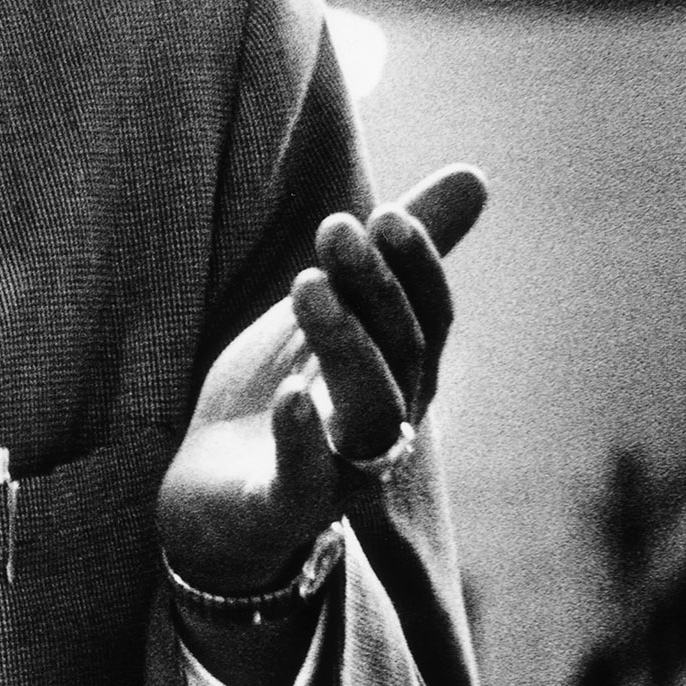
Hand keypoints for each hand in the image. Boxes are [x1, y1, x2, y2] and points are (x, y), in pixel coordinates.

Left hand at [158, 165, 487, 600]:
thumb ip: (392, 256)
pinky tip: (291, 395)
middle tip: (334, 228)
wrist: (209, 500)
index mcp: (401, 377)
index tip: (386, 213)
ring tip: (306, 284)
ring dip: (345, 344)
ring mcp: (341, 472)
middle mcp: (386, 424)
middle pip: (402, 354)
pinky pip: (306, 480)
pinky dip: (303, 438)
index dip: (418, 268)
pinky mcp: (285, 508)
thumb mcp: (333, 314)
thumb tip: (477, 176)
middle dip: (374, 288)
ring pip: (370, 412)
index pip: (429, 319)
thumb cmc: (281, 398)